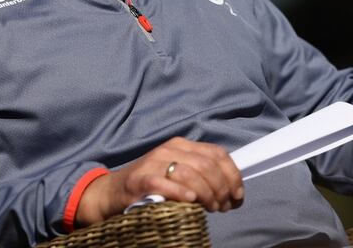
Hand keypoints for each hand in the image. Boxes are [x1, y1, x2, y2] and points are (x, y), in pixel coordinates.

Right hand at [75, 137, 244, 225]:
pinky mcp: (141, 179)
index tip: (238, 194)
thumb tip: (232, 189)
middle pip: (207, 165)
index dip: (233, 175)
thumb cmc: (152, 184)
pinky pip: (165, 183)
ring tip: (211, 208)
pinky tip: (191, 201)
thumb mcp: (178, 172)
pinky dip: (181, 192)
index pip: (217, 154)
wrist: (114, 191)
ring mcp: (154, 162)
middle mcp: (170, 149)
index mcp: (182, 145)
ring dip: (207, 194)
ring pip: (190, 174)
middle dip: (222, 188)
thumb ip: (201, 174)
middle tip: (224, 206)